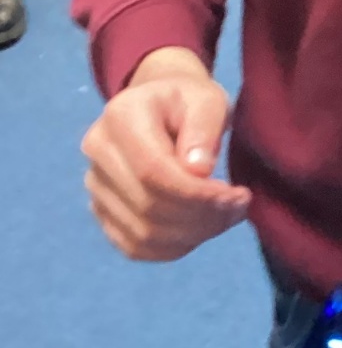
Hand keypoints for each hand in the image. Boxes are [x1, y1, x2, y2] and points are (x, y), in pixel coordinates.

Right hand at [81, 46, 250, 261]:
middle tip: (239, 207)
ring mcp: (95, 185)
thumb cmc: (188, 101)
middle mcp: (97, 151)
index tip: (236, 196)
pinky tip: (202, 230)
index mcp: (120, 115)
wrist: (160, 106)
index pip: (153, 171)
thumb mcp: (208, 100)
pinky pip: (135, 247)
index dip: (196, 194)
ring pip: (142, 233)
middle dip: (201, 216)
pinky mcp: (102, 211)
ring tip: (226, 216)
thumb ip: (204, 128)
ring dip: (193, 235)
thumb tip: (198, 171)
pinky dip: (174, 248)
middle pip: (147, 205)